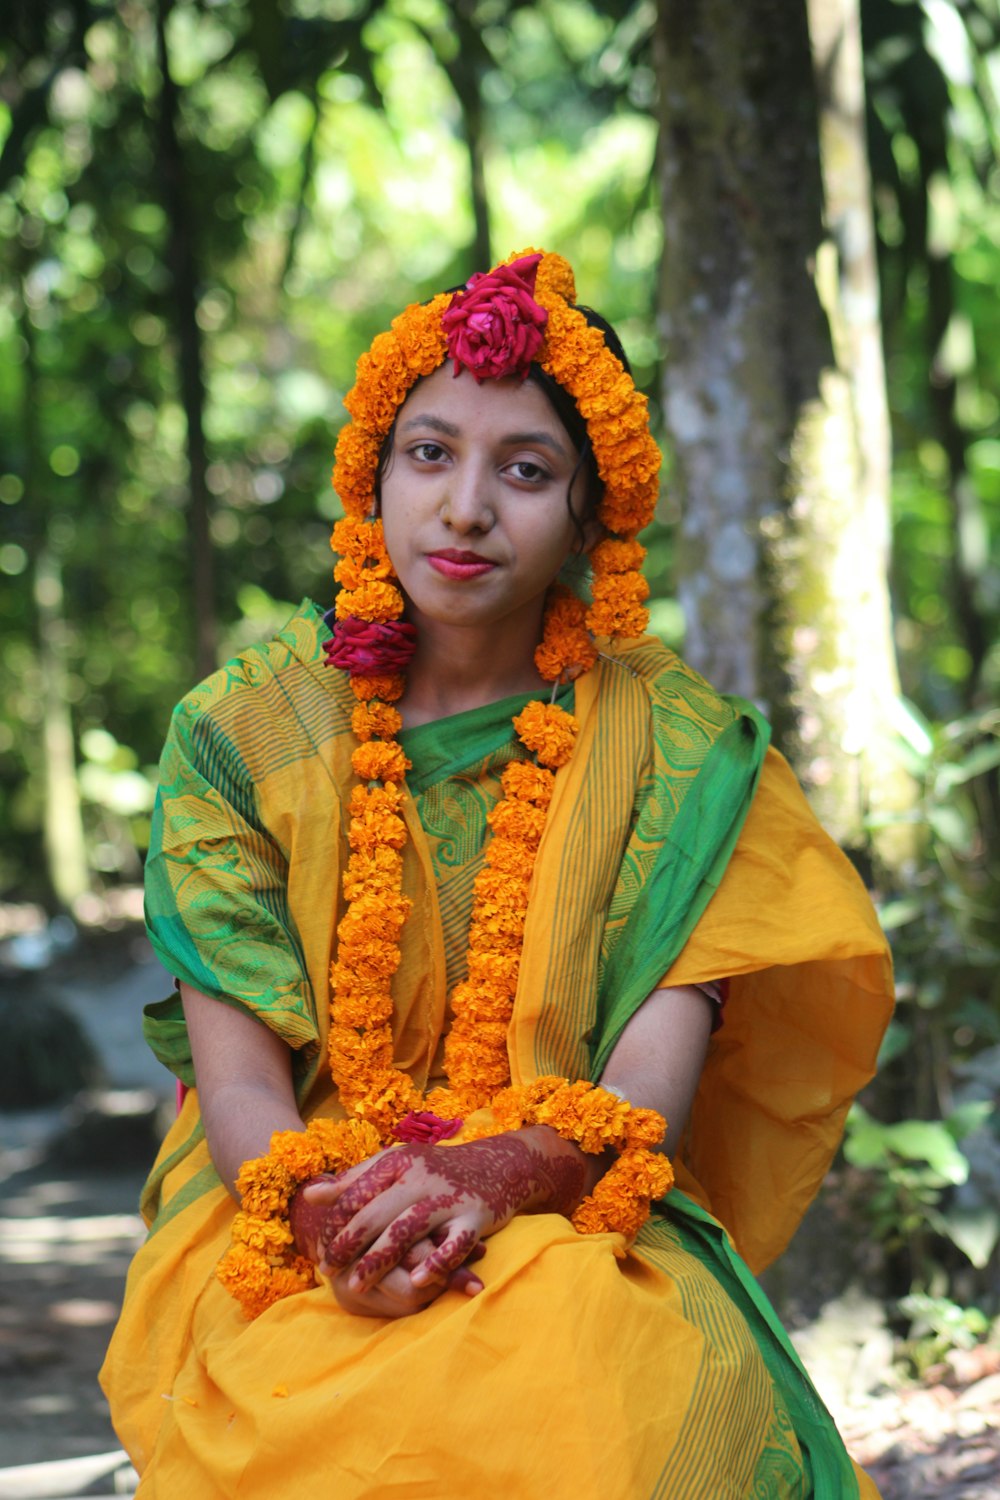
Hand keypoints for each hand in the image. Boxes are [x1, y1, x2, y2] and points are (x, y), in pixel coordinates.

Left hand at [293, 1129, 585, 1305]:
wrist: (499, 1164)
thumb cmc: (437, 1170)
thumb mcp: (397, 1164)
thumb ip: (356, 1179)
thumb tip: (310, 1196)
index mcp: (398, 1160)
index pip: (356, 1193)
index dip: (334, 1223)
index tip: (319, 1251)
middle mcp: (421, 1176)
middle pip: (376, 1214)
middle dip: (347, 1246)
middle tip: (326, 1271)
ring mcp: (449, 1197)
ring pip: (407, 1231)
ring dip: (378, 1261)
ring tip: (355, 1287)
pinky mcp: (475, 1216)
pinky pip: (454, 1244)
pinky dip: (436, 1264)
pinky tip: (417, 1284)